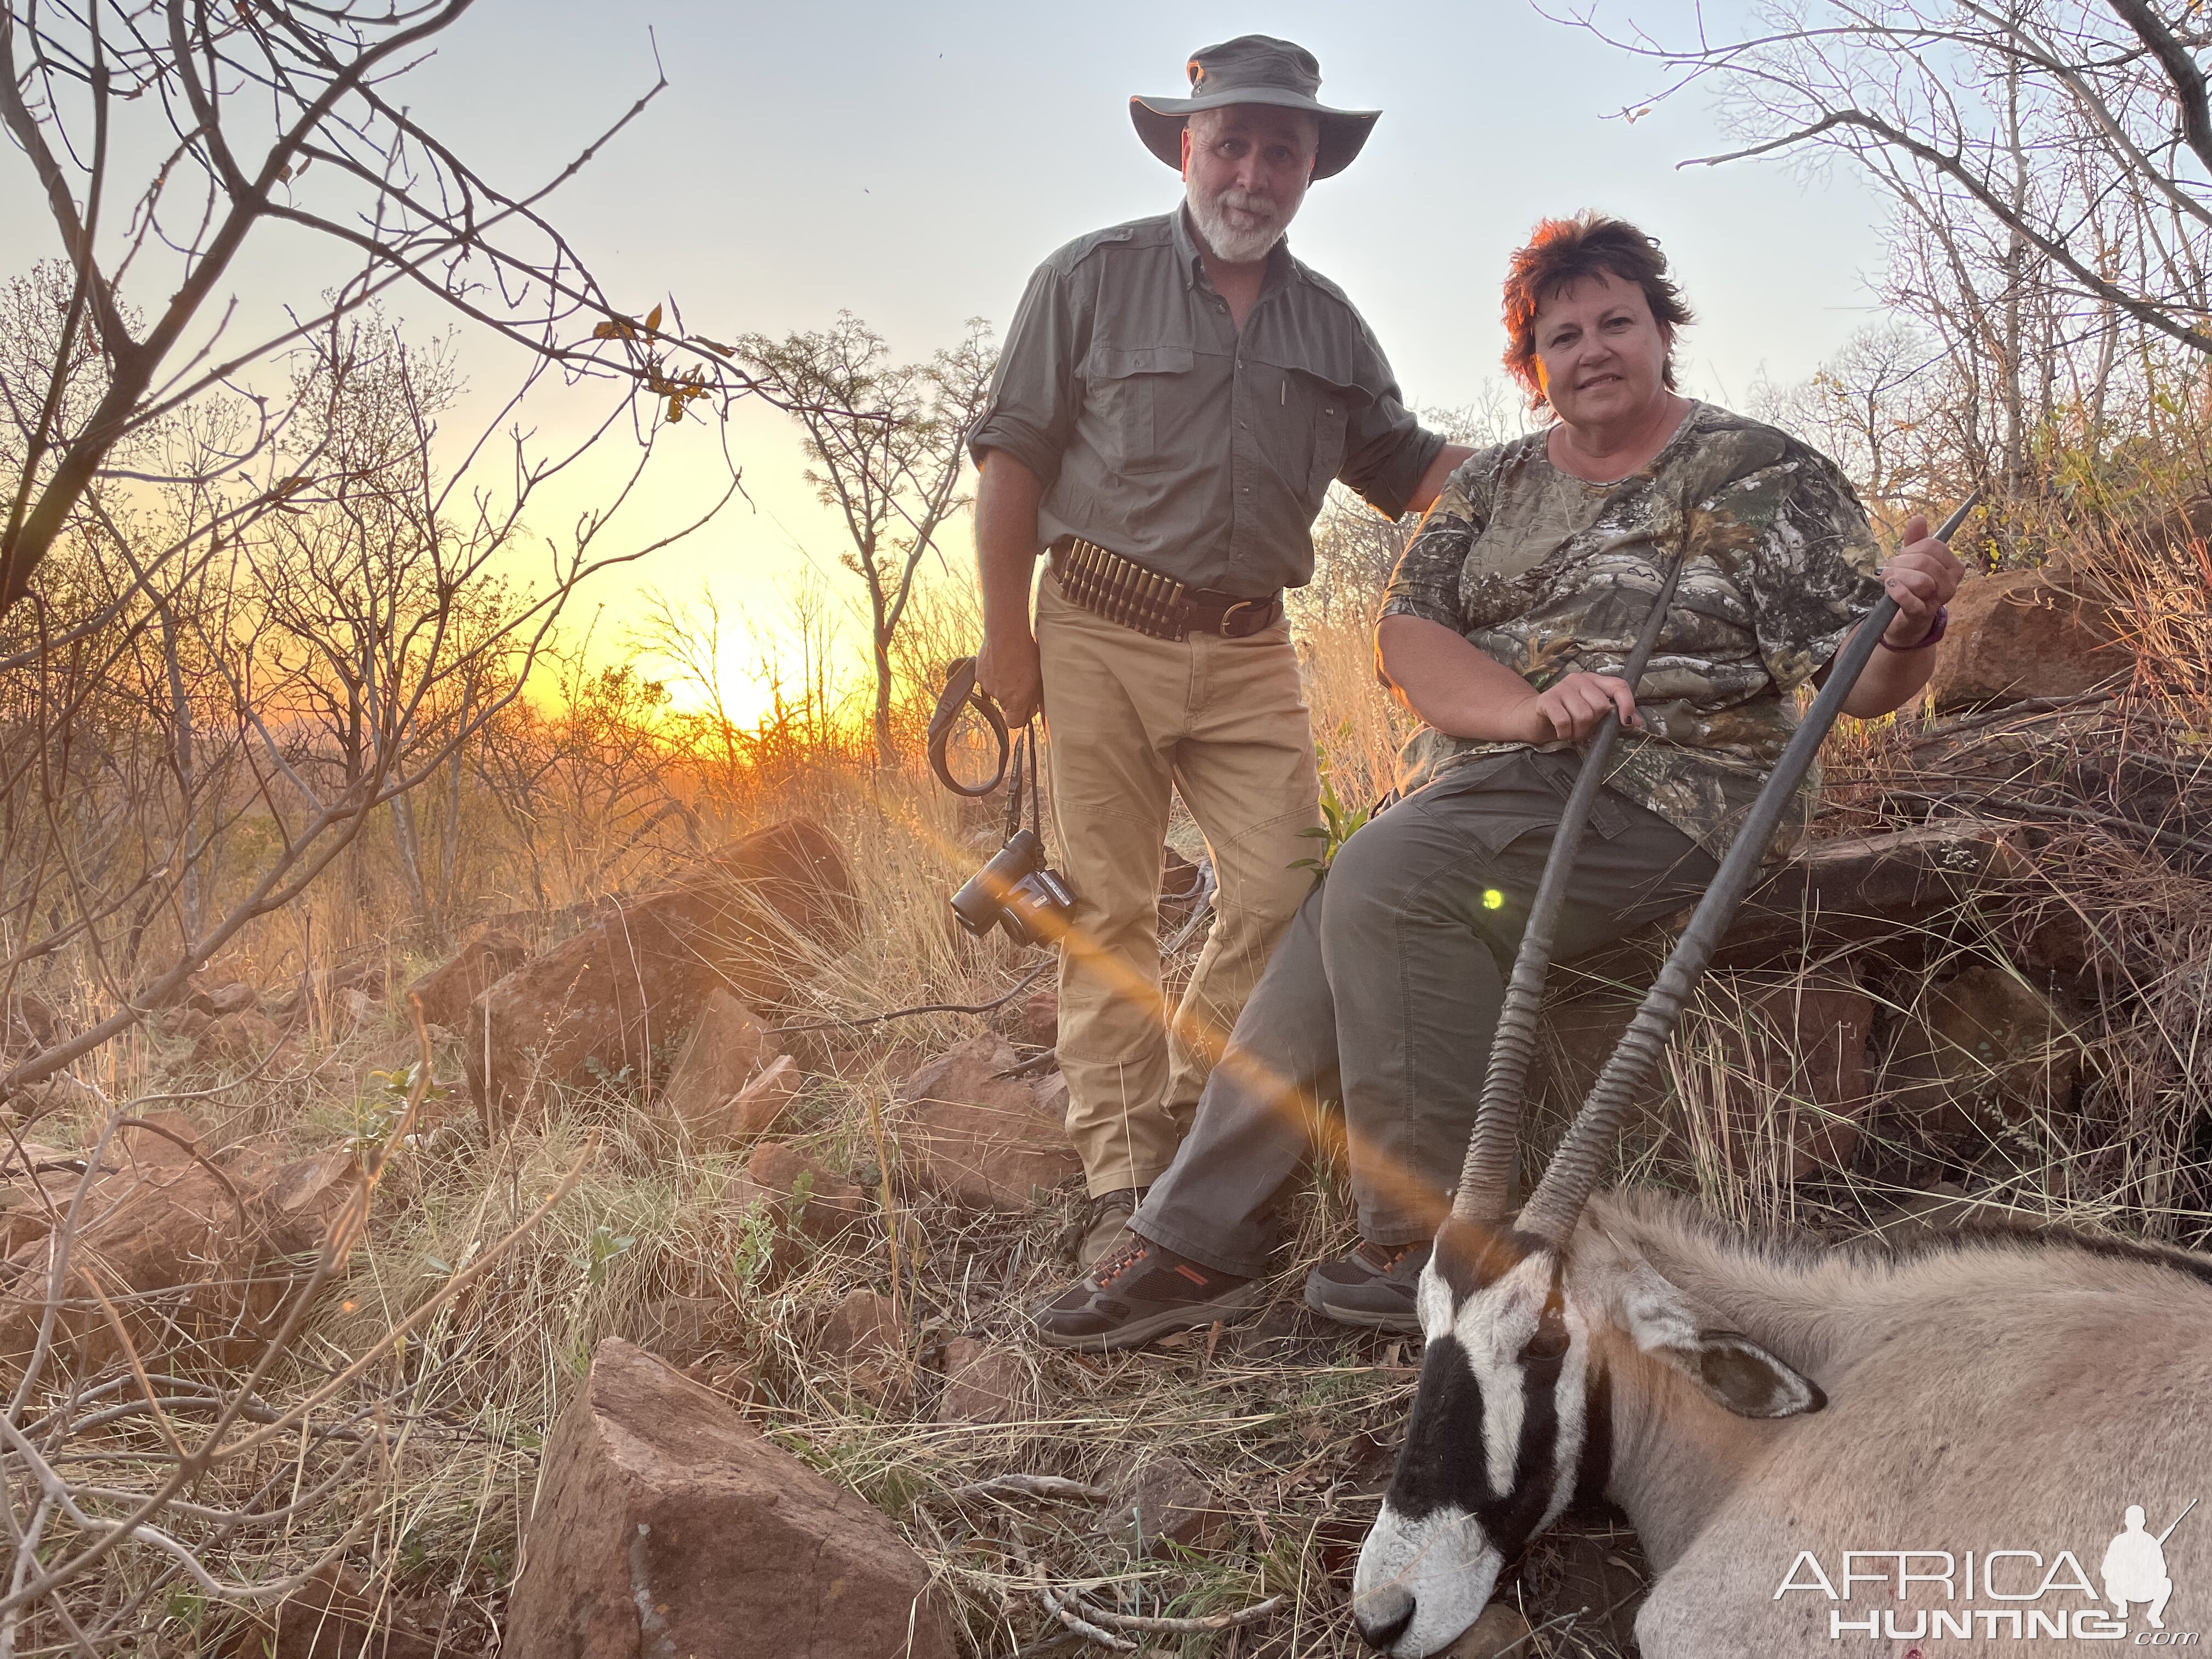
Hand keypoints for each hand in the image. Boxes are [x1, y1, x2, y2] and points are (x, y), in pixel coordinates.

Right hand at [977, 628, 1042, 726]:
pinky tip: (1001, 661)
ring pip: (997, 691)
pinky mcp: (979, 674)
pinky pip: (987, 679)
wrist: (1006, 633)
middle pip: (1007, 705)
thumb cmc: (1028, 653)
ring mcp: (988, 686)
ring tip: (1012, 665)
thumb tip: (1038, 711)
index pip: (1014, 723)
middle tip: (1023, 679)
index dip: (1021, 716)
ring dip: (1004, 684)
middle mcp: (1000, 697)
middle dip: (1014, 697)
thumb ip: (1037, 699)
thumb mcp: (1039, 678)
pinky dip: (994, 674)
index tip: (1027, 706)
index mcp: (1017, 701)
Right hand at [1511, 670, 1641, 744]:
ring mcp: (1562, 688)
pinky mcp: (1547, 699)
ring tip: (1571, 732)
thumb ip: (1613, 719)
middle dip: (1593, 725)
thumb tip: (1637, 722)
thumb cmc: (1566, 718)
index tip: (1626, 722)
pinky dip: (1564, 733)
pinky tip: (1561, 732)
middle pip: (1600, 705)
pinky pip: (1564, 721)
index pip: (1619, 685)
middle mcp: (1579, 680)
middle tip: (1582, 729)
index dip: (1627, 703)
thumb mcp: (1593, 719)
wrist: (1533, 719)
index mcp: (1594, 681)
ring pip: (1583, 715)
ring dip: (1578, 732)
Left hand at [1879, 512, 1965, 646]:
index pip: (1933, 546)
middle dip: (1901, 562)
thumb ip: (1916, 540)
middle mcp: (1951, 584)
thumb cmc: (1911, 586)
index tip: (1901, 556)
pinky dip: (1898, 592)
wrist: (1904, 619)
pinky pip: (1911, 600)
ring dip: (1897, 576)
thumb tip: (1919, 518)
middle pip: (1925, 561)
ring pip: (1920, 580)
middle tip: (1888, 569)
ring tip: (1888, 579)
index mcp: (1953, 567)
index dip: (1912, 548)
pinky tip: (1890, 587)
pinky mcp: (1921, 615)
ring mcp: (1938, 601)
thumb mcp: (1912, 560)